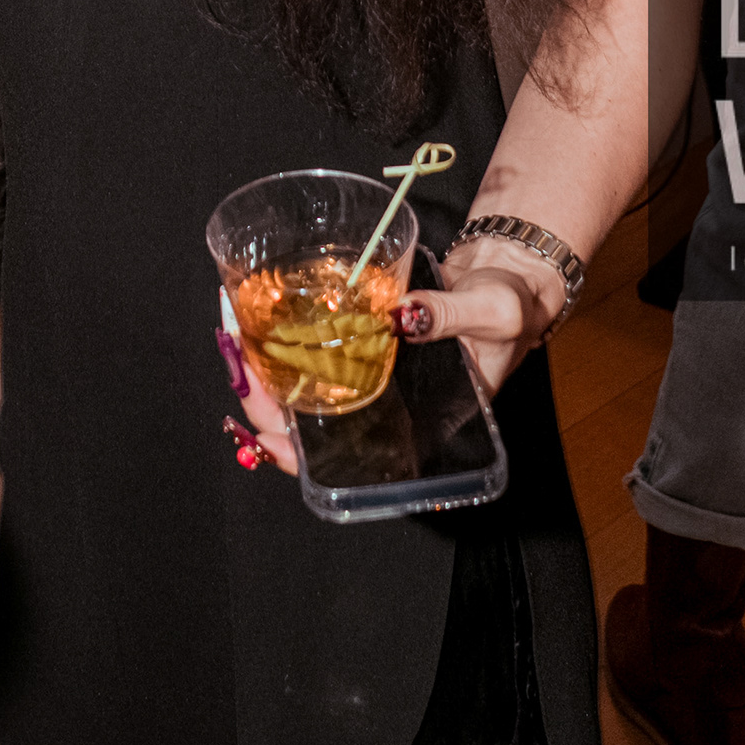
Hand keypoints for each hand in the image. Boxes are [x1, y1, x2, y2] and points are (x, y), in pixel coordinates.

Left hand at [213, 253, 565, 481]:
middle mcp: (382, 410)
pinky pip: (312, 352)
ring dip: (261, 369)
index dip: (301, 457)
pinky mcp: (358, 344)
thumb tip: (404, 317)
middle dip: (264, 402)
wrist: (506, 282)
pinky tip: (254, 315)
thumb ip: (453, 316)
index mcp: (417, 425)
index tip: (269, 437)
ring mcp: (366, 378)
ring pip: (301, 390)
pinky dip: (279, 337)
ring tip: (234, 333)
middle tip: (238, 359)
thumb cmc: (510, 312)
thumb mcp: (495, 314)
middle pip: (308, 427)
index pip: (350, 462)